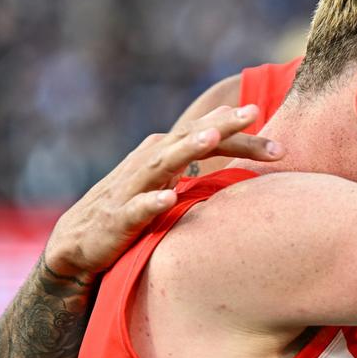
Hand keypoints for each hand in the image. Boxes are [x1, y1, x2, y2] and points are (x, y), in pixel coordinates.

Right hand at [42, 104, 282, 282]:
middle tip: (254, 114)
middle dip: (222, 128)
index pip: (206, 135)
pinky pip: (135, 208)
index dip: (240, 133)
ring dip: (185, 148)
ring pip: (161, 163)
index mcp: (164, 152)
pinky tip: (168, 198)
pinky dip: (151, 201)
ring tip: (211, 138)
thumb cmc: (131, 206)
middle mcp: (148, 162)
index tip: (278, 139)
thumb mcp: (166, 177)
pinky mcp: (117, 218)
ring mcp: (131, 188)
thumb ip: (196, 154)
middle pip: (189, 139)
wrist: (78, 243)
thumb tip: (230, 125)